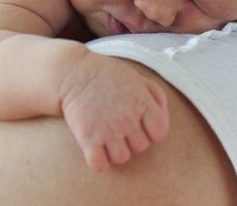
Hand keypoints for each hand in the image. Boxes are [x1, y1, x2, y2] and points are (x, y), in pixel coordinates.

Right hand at [60, 53, 169, 171]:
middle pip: (140, 147)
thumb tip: (164, 115)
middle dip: (130, 138)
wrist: (72, 71)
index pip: (160, 133)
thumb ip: (155, 95)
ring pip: (122, 158)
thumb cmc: (106, 74)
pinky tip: (93, 145)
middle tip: (116, 123)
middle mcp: (127, 118)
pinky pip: (100, 164)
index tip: (139, 123)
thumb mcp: (136, 77)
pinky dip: (97, 160)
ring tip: (105, 133)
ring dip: (114, 149)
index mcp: (141, 102)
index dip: (150, 131)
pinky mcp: (88, 138)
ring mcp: (108, 129)